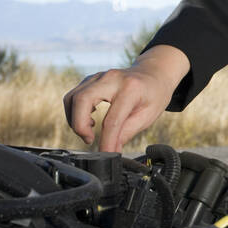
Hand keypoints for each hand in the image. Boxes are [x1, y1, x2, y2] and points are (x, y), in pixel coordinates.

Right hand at [62, 57, 181, 152]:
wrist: (153, 72)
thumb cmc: (154, 94)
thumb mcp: (148, 116)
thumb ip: (127, 133)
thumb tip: (111, 151)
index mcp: (131, 89)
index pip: (112, 120)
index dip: (106, 141)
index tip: (105, 154)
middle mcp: (112, 79)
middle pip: (82, 100)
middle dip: (79, 125)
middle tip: (90, 139)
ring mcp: (99, 76)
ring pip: (73, 97)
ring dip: (74, 119)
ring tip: (89, 132)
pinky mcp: (91, 79)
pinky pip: (74, 96)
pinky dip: (75, 111)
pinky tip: (88, 121)